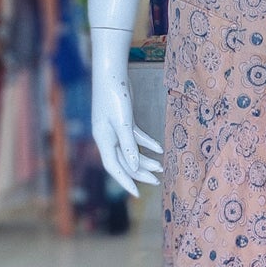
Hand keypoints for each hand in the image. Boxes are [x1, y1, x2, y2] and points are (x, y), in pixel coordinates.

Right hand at [90, 25, 162, 196]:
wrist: (111, 73)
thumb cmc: (115, 96)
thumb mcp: (123, 122)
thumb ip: (128, 145)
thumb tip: (133, 166)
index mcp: (103, 139)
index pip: (114, 167)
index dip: (125, 181)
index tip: (137, 193)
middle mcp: (107, 136)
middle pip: (124, 160)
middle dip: (140, 172)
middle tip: (157, 181)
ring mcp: (114, 128)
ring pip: (131, 150)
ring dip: (145, 158)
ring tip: (161, 167)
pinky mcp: (123, 120)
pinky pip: (135, 137)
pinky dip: (146, 143)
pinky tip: (159, 149)